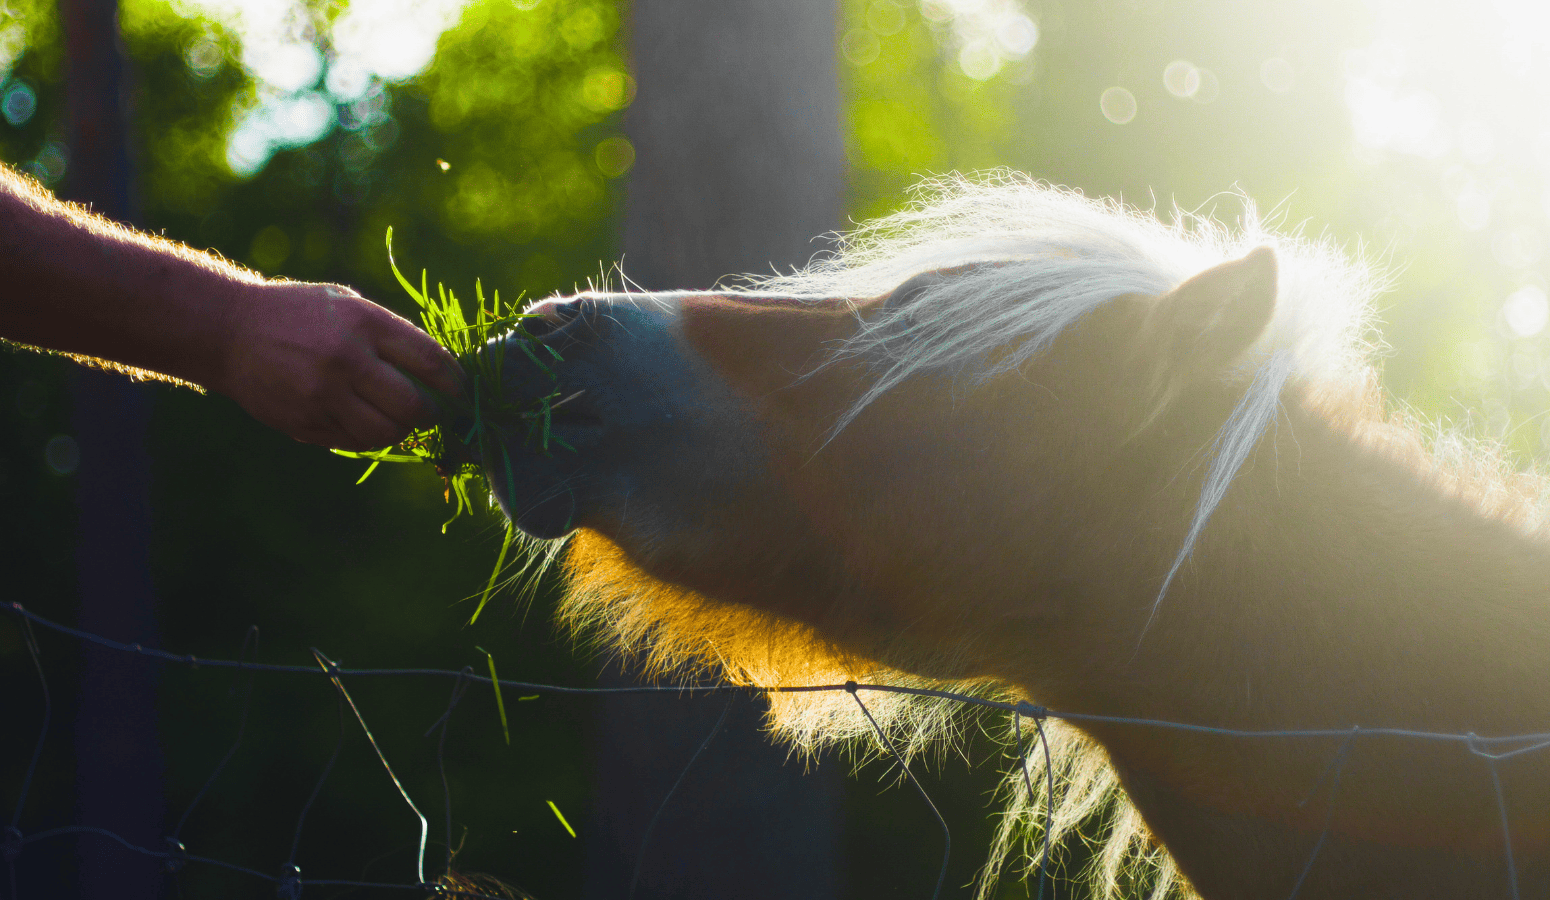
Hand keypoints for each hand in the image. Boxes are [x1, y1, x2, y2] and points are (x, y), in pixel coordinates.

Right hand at [214, 281, 462, 449]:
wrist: (230, 331)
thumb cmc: (302, 314)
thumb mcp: (350, 306)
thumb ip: (392, 337)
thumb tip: (441, 375)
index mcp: (364, 323)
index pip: (430, 361)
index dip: (455, 382)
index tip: (462, 390)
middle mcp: (345, 361)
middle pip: (413, 407)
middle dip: (431, 415)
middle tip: (432, 413)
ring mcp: (323, 396)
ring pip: (385, 434)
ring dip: (401, 432)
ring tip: (398, 419)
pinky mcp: (304, 422)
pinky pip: (353, 443)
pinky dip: (367, 438)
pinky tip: (364, 421)